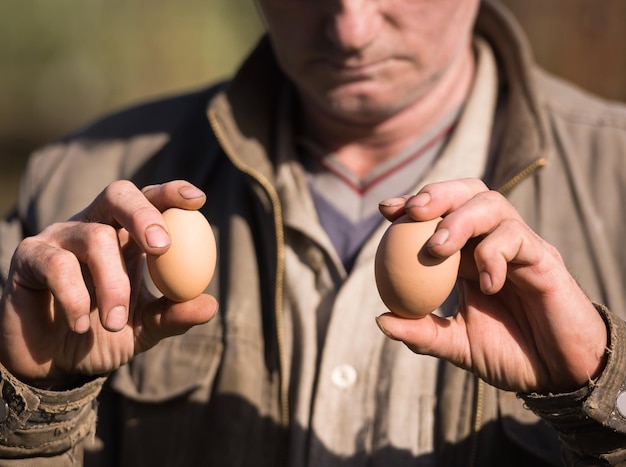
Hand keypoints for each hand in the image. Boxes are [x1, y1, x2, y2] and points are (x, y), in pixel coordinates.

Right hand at [0, 180, 218, 388]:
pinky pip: (56, 264)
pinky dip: (75, 296)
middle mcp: (94, 226)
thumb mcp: (145, 328)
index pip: (150, 200)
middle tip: (162, 247)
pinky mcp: (29, 256)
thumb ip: (174, 315)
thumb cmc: (104, 334)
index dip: (172, 193)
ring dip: (112, 282)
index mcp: (126, 236)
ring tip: (115, 322)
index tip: (199, 200)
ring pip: (93, 236)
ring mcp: (60, 237)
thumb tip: (211, 305)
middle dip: (144, 214)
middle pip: (118, 194)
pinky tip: (80, 324)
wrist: (53, 362)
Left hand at [376, 178, 606, 393]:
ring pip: (492, 203)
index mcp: (466, 255)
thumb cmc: (510, 354)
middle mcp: (492, 241)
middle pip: (467, 192)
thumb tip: (380, 320)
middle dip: (436, 194)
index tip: (386, 212)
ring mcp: (519, 246)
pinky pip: (517, 238)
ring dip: (461, 219)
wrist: (557, 374)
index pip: (440, 214)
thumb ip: (422, 333)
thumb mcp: (457, 346)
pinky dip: (494, 254)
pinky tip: (486, 284)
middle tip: (410, 211)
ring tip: (437, 247)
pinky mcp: (544, 257)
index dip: (413, 205)